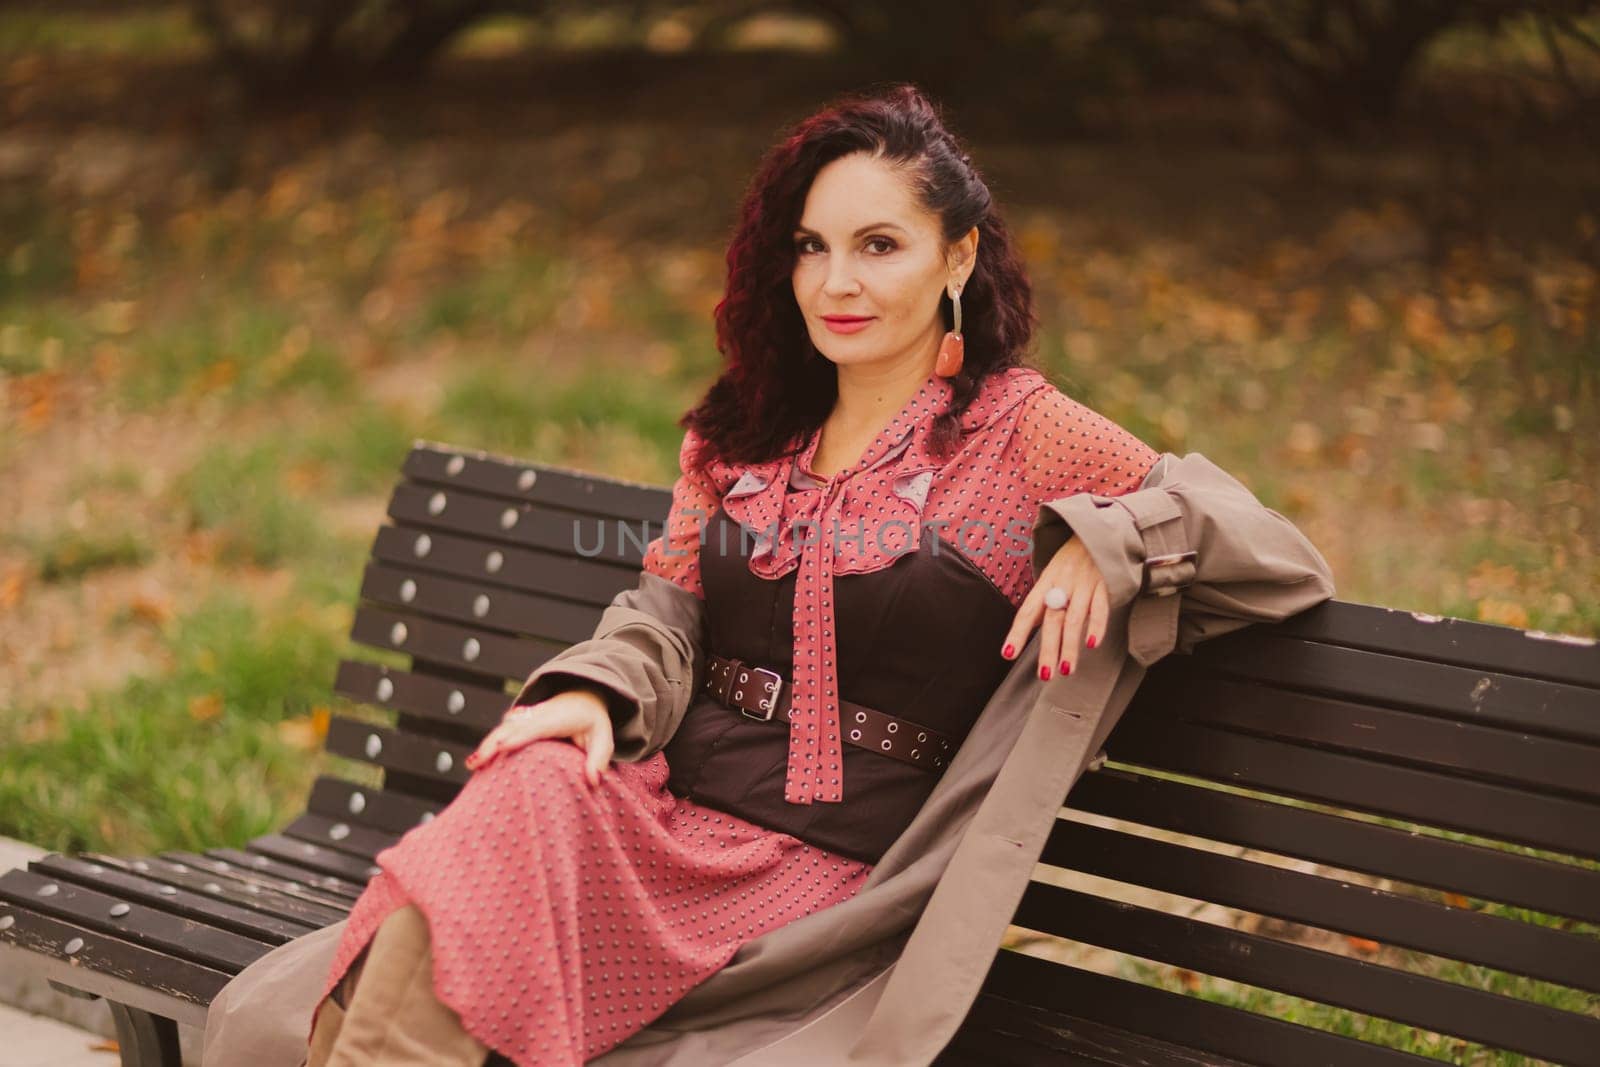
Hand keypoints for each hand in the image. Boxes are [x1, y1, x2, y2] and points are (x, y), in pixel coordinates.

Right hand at [464, 688, 615, 786]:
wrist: (584, 696)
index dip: (518, 736)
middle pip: (511, 728)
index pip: (535, 727)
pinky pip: (502, 732)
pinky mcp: (520, 723)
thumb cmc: (593, 721)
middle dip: (493, 743)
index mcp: (557, 719)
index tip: (503, 747)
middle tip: (476, 763)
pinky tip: (477, 762)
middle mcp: (538, 716)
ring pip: (502, 730)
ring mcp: (527, 718)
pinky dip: (489, 745)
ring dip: (487, 745)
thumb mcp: (604, 738)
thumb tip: (594, 781)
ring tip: (472, 765)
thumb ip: (599, 759)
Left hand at [999, 536, 1106, 679]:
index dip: (1017, 633)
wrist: (1099, 530)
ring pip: (1074, 619)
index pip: (1027, 611)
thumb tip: (1029, 627)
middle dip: (1048, 649)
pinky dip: (1097, 626)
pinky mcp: (1105, 584)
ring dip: (1070, 646)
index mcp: (1045, 583)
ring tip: (1066, 670)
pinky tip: (1092, 644)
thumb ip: (1043, 601)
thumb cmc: (1072, 559)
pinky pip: (1100, 607)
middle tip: (1044, 675)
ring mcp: (1084, 584)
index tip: (1007, 654)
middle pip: (1052, 620)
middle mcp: (1062, 584)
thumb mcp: (1052, 575)